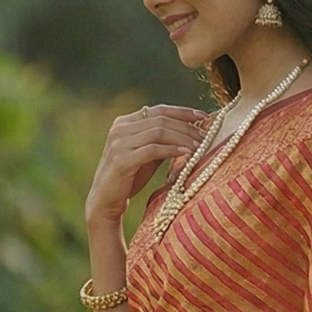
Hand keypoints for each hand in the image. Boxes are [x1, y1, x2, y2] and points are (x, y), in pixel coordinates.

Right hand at [85, 103, 210, 226]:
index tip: (203, 116)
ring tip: (200, 146)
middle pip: (161, 119)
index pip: (159, 110)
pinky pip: (153, 150)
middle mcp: (120, 128)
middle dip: (187, 126)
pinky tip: (187, 154)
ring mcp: (119, 143)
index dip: (182, 111)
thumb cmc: (128, 178)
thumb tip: (188, 132)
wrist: (105, 201)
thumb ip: (161, 142)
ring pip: (158, 132)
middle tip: (206, 135)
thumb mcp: (146, 156)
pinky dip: (172, 150)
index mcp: (125, 122)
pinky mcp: (122, 160)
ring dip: (183, 138)